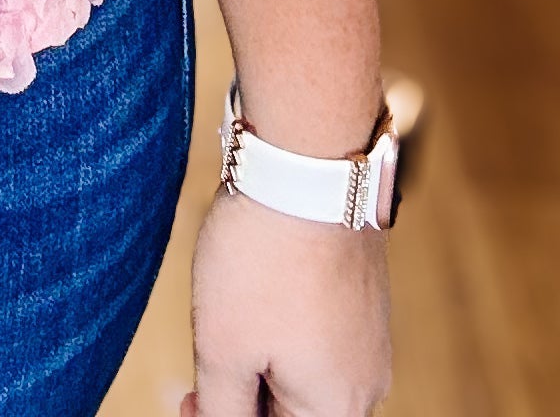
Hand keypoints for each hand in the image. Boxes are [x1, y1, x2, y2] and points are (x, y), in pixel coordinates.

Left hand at [183, 189, 391, 416]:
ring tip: (226, 318)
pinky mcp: (364, 297)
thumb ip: (224, 410)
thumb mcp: (222, 349)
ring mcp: (370, 338)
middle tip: (202, 362)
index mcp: (335, 409)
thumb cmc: (262, 261)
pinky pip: (320, 336)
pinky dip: (282, 328)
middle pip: (296, 412)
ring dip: (261, 361)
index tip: (189, 399)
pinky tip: (254, 291)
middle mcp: (365, 383)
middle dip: (244, 394)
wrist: (308, 166)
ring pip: (305, 374)